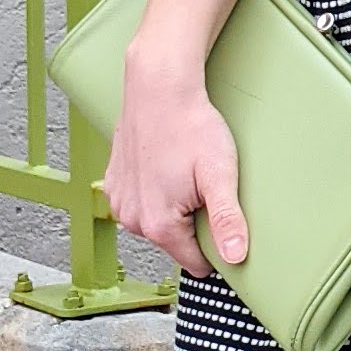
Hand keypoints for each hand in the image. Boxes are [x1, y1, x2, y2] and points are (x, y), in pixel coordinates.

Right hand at [98, 45, 247, 278]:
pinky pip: (142, 202)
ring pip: (159, 222)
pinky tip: (167, 167)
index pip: (197, 263)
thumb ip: (227, 220)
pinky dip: (156, 190)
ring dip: (174, 207)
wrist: (159, 87)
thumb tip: (236, 257)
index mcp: (159, 225)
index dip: (217, 245)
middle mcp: (132, 219)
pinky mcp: (114, 184)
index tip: (223, 219)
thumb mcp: (220, 174)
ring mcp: (120, 202)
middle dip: (195, 222)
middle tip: (204, 186)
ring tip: (185, 173)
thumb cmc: (190, 125)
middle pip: (177, 242)